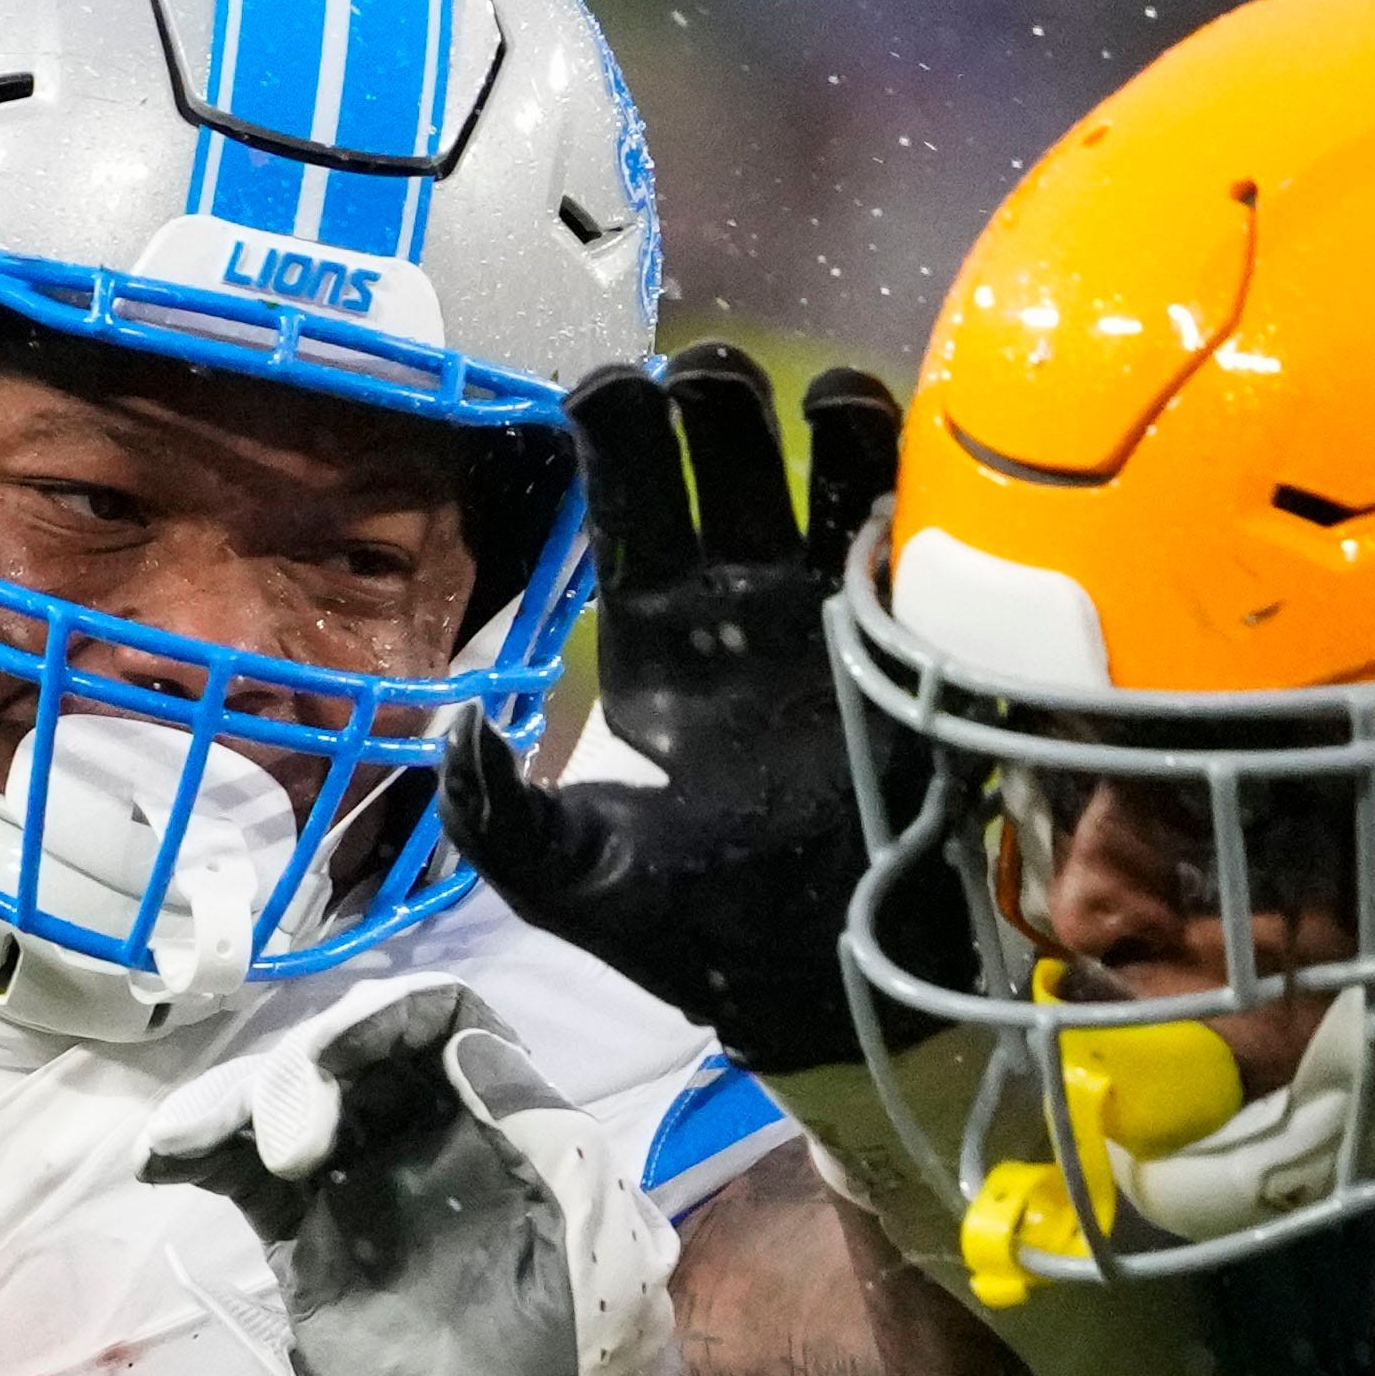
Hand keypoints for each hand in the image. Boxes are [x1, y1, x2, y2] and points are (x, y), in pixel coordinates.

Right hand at [146, 976, 702, 1375]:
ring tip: (192, 1137)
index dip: (383, 1018)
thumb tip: (460, 1039)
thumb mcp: (596, 1244)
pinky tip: (163, 1155)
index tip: (339, 1057)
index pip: (439, 1022)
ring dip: (233, 1103)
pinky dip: (199, 1152)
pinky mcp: (306, 1253)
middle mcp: (427, 1142)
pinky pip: (245, 1180)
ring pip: (284, 1107)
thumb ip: (540, 1134)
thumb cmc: (589, 1367)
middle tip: (288, 1142)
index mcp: (505, 1125)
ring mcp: (360, 1195)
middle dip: (298, 1067)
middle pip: (347, 1054)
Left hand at [439, 344, 899, 1074]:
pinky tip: (900, 476)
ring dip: (829, 413)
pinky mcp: (915, 647)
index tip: (604, 392)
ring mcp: (836, 618)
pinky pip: (920, 540)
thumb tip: (453, 728)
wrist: (821, 989)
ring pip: (834, 468)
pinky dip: (914, 489)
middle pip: (728, 451)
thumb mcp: (569, 880)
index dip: (613, 429)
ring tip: (823, 398)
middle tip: (709, 387)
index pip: (628, 499)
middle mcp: (744, 604)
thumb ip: (497, 817)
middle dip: (715, 395)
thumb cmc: (692, 933)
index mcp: (656, 636)